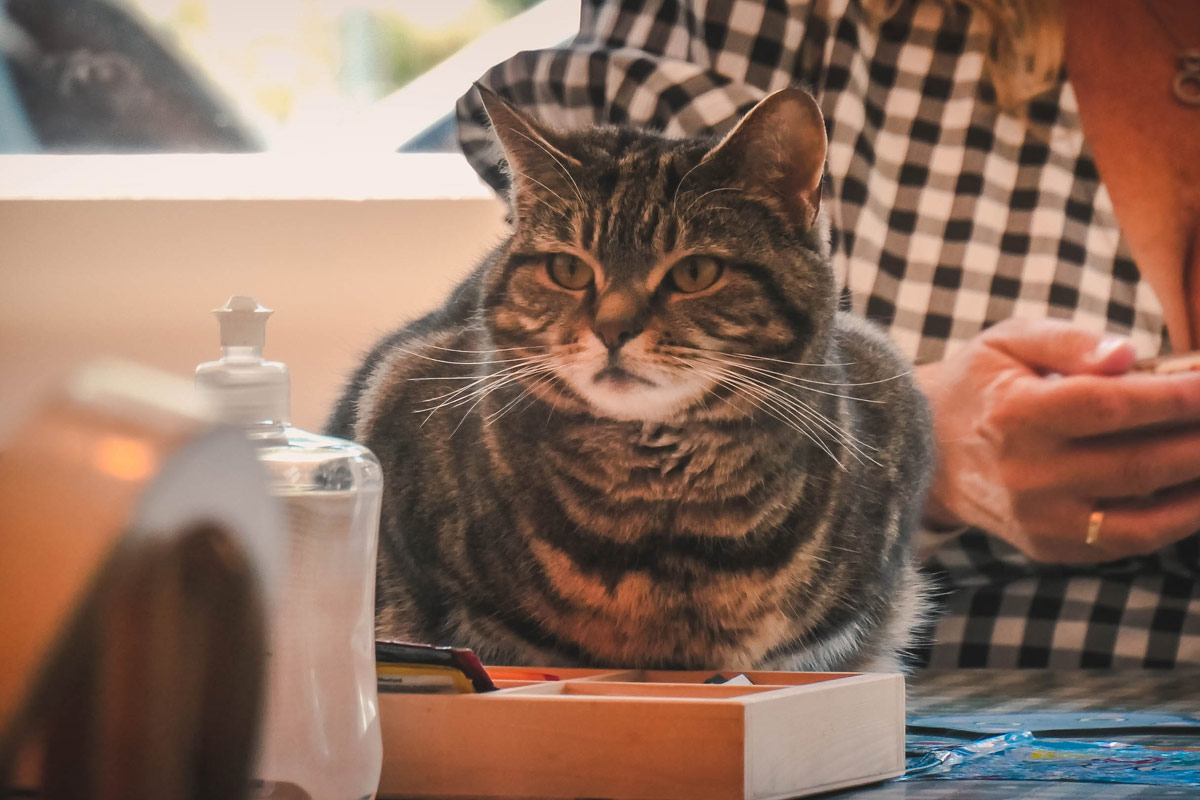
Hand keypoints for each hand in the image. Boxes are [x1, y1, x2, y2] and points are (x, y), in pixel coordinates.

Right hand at [917, 317, 1199, 563]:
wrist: (925, 450)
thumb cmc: (980, 386)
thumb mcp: (1009, 342)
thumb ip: (1069, 340)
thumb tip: (1128, 355)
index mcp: (1015, 414)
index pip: (1112, 406)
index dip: (1176, 397)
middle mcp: (1027, 474)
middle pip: (1139, 464)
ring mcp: (1039, 519)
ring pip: (1144, 516)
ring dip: (1198, 487)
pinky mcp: (1049, 547)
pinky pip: (1127, 542)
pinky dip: (1174, 521)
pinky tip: (1193, 491)